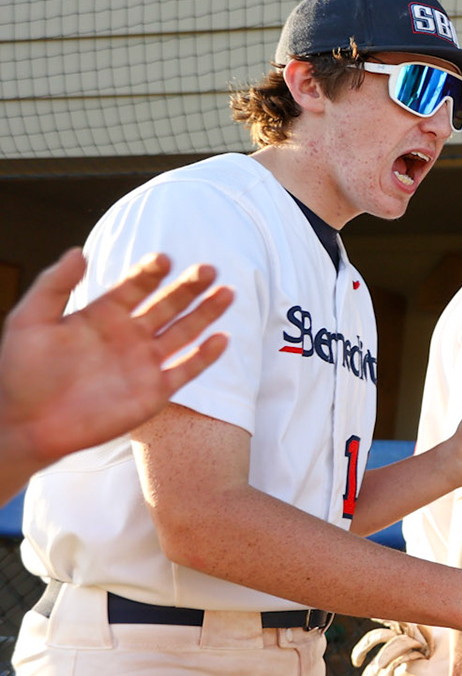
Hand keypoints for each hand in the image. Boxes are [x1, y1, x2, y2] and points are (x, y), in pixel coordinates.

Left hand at [0, 250, 231, 470]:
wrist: (26, 423)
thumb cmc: (20, 373)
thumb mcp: (29, 320)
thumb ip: (55, 285)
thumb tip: (79, 251)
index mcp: (101, 316)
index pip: (134, 286)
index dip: (150, 272)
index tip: (163, 259)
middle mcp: (127, 336)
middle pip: (167, 305)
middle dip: (188, 287)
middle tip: (208, 269)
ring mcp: (143, 363)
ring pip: (184, 332)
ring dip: (206, 313)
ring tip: (227, 293)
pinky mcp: (154, 391)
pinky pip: (186, 370)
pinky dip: (205, 356)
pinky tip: (221, 339)